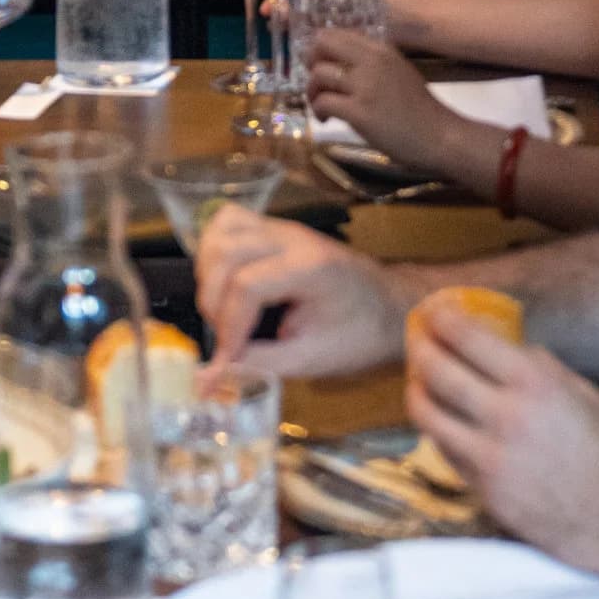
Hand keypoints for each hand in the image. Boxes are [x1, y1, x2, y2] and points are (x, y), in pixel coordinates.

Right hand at [197, 208, 404, 376]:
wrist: (388, 307)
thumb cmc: (357, 335)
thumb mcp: (311, 360)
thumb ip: (258, 365)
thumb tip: (210, 376)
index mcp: (310, 267)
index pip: (247, 285)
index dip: (229, 327)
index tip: (227, 361)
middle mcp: (292, 237)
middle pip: (227, 252)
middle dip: (215, 301)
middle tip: (228, 338)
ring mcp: (282, 228)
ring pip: (222, 232)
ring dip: (210, 274)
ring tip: (223, 312)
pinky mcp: (274, 229)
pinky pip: (229, 223)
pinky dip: (215, 251)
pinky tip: (223, 283)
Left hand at [304, 36, 486, 185]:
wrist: (439, 136)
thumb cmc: (420, 108)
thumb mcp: (399, 71)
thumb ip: (374, 62)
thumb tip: (342, 62)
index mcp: (381, 49)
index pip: (337, 33)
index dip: (321, 47)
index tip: (321, 63)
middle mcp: (371, 61)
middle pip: (322, 44)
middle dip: (311, 61)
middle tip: (317, 82)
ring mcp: (365, 86)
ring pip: (318, 75)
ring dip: (312, 91)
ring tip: (321, 106)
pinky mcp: (359, 112)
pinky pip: (323, 103)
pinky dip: (318, 111)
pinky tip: (326, 120)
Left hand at [403, 305, 598, 582]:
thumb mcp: (581, 392)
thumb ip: (539, 370)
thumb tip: (506, 351)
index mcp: (535, 382)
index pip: (469, 338)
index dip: (443, 319)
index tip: (433, 311)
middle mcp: (506, 417)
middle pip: (438, 374)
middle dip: (420, 349)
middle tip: (414, 339)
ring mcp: (492, 460)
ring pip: (429, 418)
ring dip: (417, 393)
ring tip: (416, 382)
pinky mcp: (487, 496)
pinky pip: (448, 455)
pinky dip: (439, 434)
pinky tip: (441, 424)